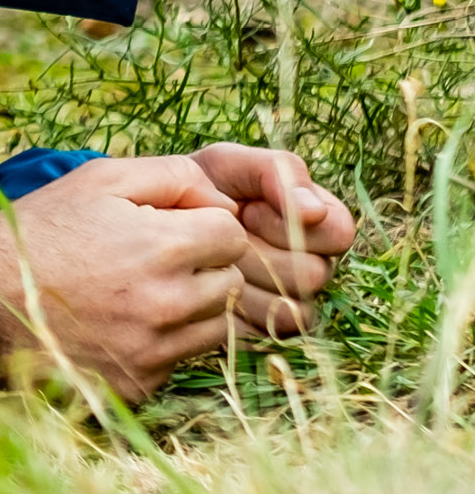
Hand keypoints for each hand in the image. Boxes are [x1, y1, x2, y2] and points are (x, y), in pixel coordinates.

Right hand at [0, 154, 249, 399]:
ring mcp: (154, 350)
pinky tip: (121, 323)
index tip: (172, 227)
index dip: (205, 225)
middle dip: (204, 267)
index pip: (232, 235)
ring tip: (141, 292)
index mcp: (161, 246)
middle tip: (156, 260)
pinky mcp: (140, 383)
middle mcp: (167, 303)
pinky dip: (162, 342)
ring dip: (192, 308)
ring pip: (217, 326)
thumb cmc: (40, 229)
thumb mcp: (97, 179)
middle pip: (232, 283)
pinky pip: (180, 360)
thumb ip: (170, 175)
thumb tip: (221, 198)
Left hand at [187, 141, 353, 331]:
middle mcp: (312, 263)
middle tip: (226, 238)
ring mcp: (290, 299)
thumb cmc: (199, 189)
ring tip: (217, 259)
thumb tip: (313, 210)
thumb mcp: (231, 163)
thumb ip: (278, 172)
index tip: (250, 210)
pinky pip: (269, 330)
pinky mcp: (265, 328)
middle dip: (263, 251)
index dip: (291, 223)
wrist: (153, 224)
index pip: (338, 232)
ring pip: (294, 306)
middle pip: (314, 273)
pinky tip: (212, 287)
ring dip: (246, 280)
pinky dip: (236, 308)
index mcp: (315, 222)